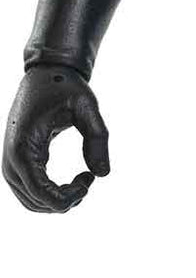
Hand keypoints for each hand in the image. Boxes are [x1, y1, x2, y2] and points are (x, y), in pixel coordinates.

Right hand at [3, 65, 109, 212]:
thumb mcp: (87, 106)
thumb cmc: (65, 87)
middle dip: (66, 200)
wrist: (44, 74)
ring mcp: (10, 163)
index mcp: (23, 147)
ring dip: (59, 200)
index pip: (40, 193)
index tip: (89, 179)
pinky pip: (30, 193)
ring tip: (82, 180)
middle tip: (88, 178)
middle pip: (36, 202)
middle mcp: (11, 159)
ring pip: (32, 202)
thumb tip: (103, 174)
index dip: (68, 198)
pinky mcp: (16, 163)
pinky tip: (73, 181)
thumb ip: (98, 137)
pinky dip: (52, 195)